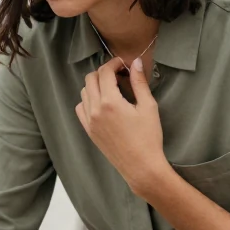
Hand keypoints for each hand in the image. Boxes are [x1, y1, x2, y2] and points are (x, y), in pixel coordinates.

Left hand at [75, 58, 167, 196]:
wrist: (141, 167)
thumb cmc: (148, 137)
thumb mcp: (148, 107)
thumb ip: (139, 82)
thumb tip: (136, 62)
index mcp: (110, 102)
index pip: (104, 72)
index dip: (114, 64)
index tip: (124, 64)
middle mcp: (95, 110)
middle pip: (90, 79)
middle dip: (104, 72)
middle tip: (119, 75)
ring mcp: (89, 121)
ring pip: (84, 92)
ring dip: (95, 85)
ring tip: (112, 89)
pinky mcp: (89, 131)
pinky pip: (81, 108)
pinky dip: (88, 100)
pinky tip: (102, 103)